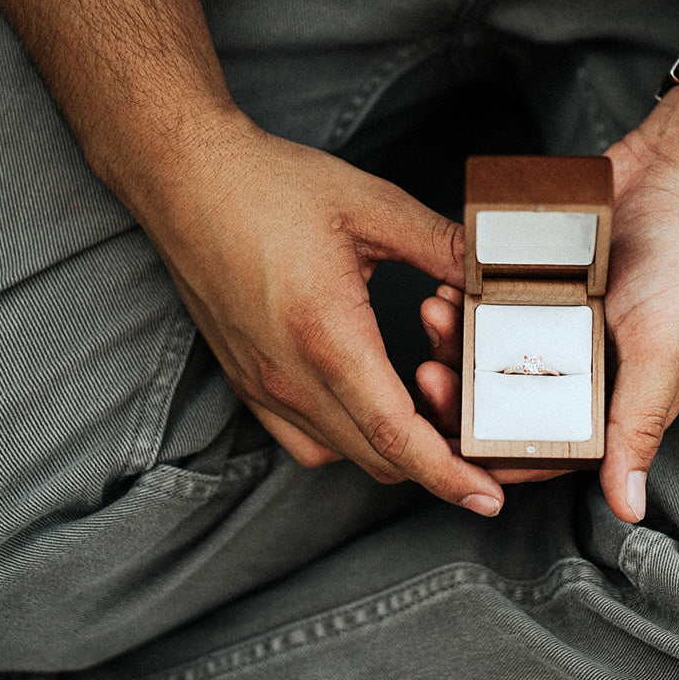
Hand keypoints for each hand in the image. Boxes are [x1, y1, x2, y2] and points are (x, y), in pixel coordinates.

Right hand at [131, 113, 505, 516]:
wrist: (184, 180)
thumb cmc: (270, 187)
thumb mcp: (372, 206)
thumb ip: (442, 244)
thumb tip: (494, 268)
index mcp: (327, 336)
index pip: (398, 435)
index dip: (450, 474)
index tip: (490, 499)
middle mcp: (289, 376)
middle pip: (380, 457)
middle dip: (440, 464)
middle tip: (486, 447)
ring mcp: (262, 386)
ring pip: (346, 452)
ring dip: (398, 446)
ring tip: (437, 407)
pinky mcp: (247, 381)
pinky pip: (308, 439)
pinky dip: (354, 438)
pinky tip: (376, 402)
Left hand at [416, 83, 678, 518]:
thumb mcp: (667, 349)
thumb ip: (638, 425)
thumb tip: (628, 508)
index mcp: (615, 396)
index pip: (546, 447)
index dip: (497, 452)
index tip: (450, 441)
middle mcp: (584, 364)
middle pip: (509, 401)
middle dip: (463, 394)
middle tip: (429, 373)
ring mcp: (560, 320)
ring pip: (493, 349)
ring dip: (458, 340)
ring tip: (434, 313)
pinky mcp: (544, 278)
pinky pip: (495, 298)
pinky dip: (470, 296)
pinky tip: (447, 285)